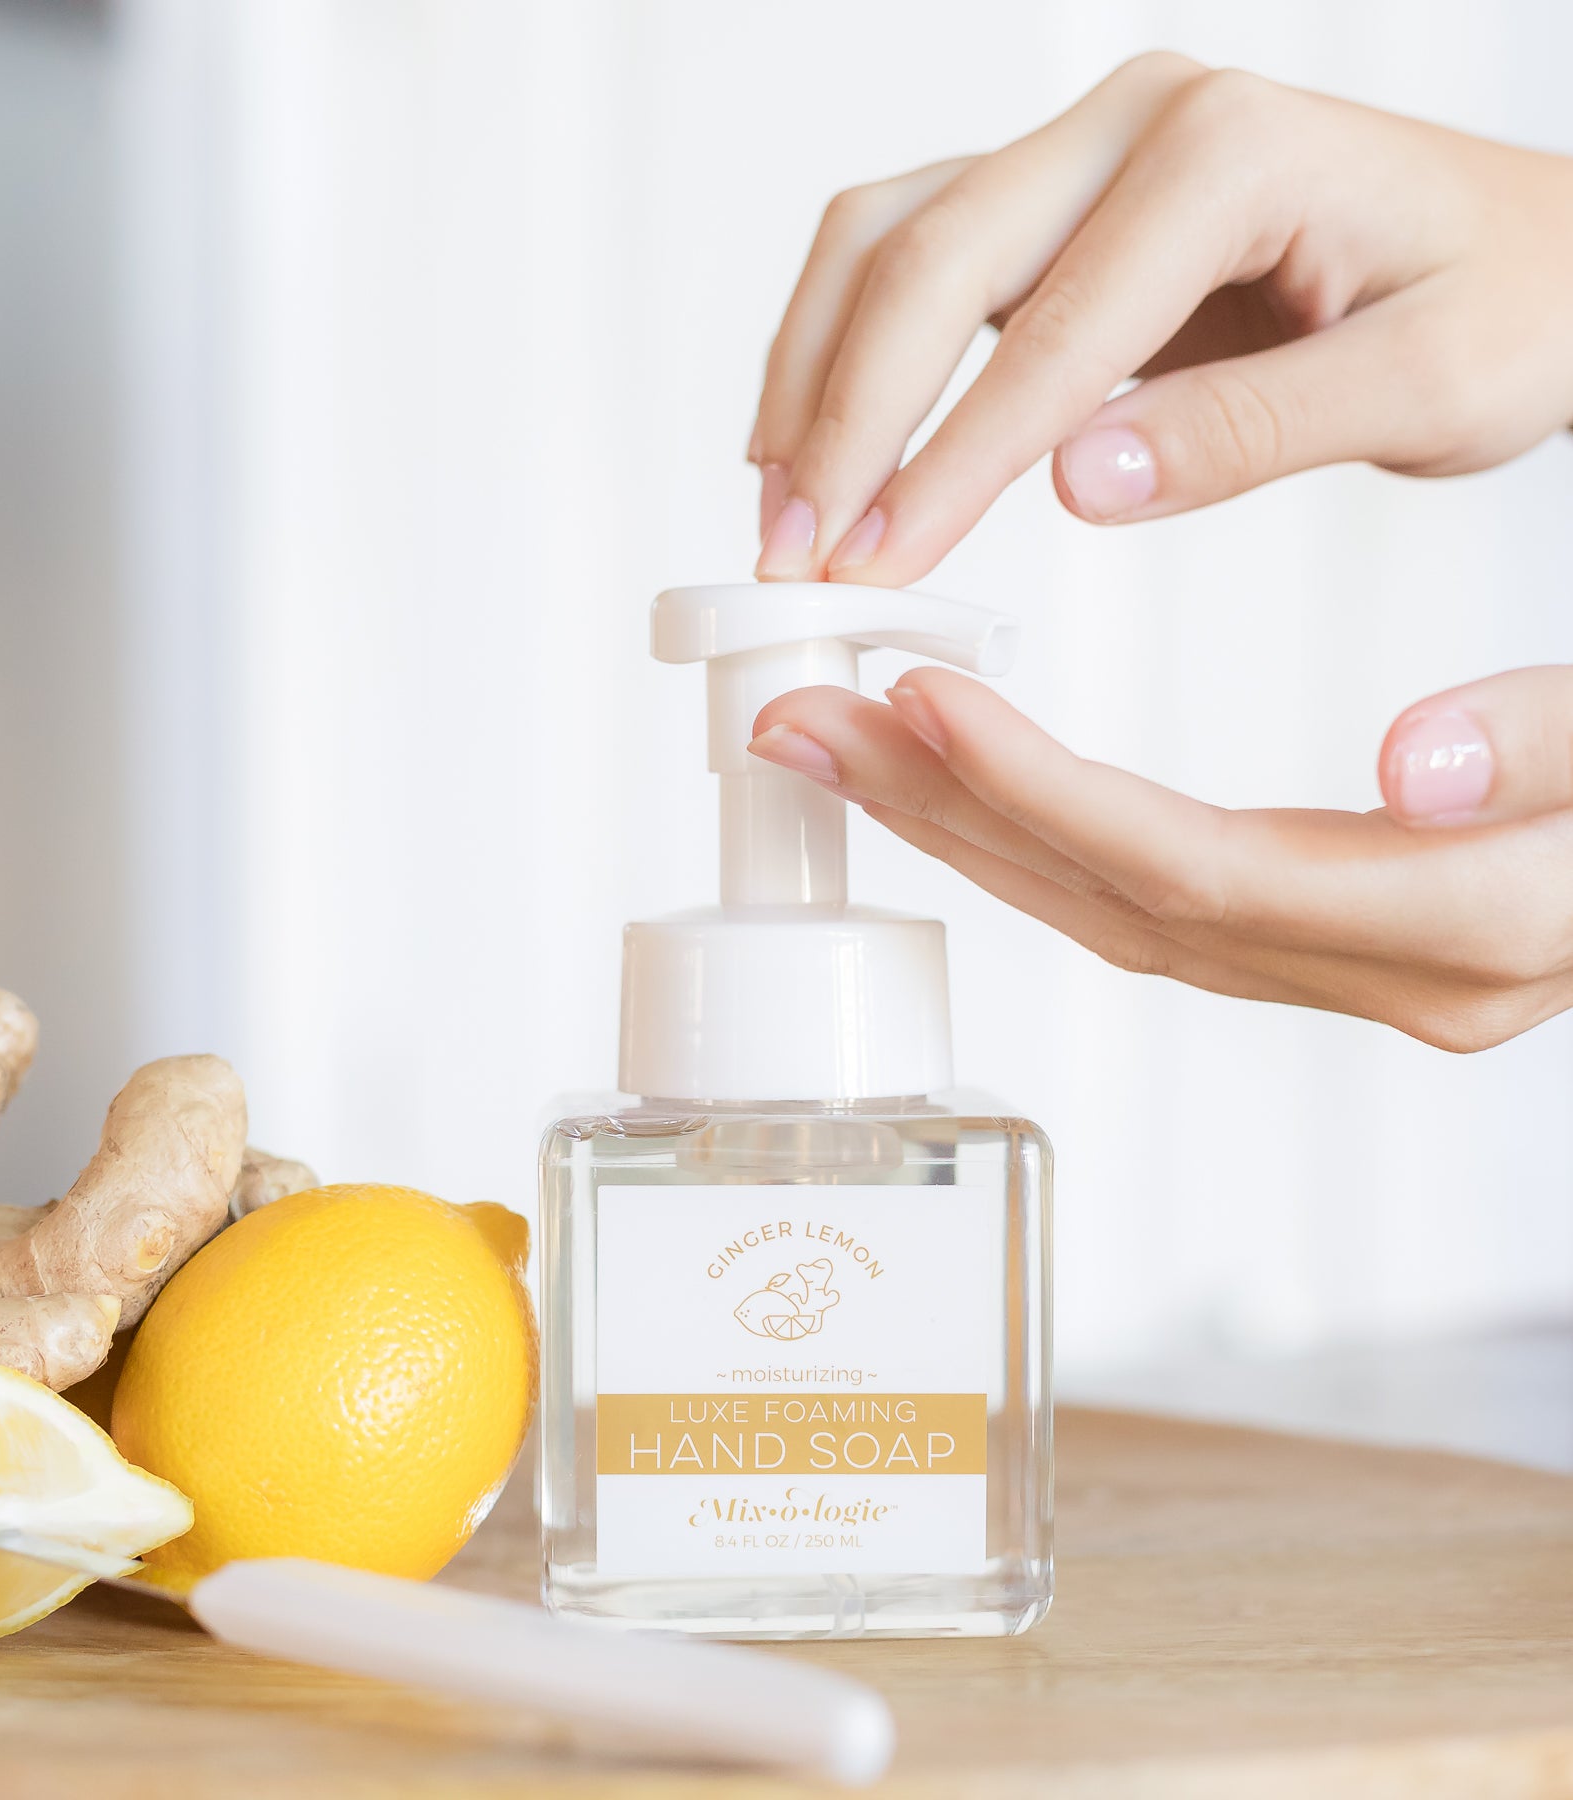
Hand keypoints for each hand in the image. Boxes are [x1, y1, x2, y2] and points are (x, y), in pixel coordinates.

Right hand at [748, 53, 1572, 582]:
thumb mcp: (1430, 386)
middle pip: (924, 256)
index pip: (1053, 331)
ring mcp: (1085, 156)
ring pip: (886, 239)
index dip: (947, 460)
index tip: (875, 567)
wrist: (1536, 251)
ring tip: (779, 511)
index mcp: (1228, 152)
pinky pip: (908, 257)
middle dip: (841, 420)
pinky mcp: (1056, 208)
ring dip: (813, 376)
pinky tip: (813, 443)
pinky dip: (841, 348)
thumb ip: (1255, 431)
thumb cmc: (1509, 306)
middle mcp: (1135, 126)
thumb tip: (1078, 483)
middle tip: (794, 556)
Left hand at [748, 667, 1572, 1051]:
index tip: (919, 702)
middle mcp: (1390, 979)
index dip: (1045, 794)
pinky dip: (1039, 841)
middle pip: (1115, 900)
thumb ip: (1553, 749)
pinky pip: (1147, 906)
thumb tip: (1412, 776)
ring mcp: (1349, 976)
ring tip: (845, 743)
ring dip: (967, 827)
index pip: (1194, 870)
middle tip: (803, 727)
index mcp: (1466, 932)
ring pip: (1112, 912)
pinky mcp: (1327, 948)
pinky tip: (962, 787)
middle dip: (947, 812)